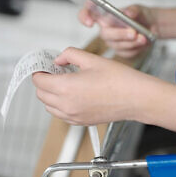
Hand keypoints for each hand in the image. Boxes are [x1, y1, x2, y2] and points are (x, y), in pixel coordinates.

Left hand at [32, 47, 153, 124]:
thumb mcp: (91, 59)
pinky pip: (61, 114)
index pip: (39, 81)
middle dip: (44, 82)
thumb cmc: (119, 80)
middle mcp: (66, 105)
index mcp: (66, 87)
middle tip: (55, 72)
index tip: (44, 66)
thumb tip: (59, 59)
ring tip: (64, 82)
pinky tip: (72, 94)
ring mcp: (73, 116)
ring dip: (50, 94)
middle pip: (41, 94)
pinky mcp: (81, 122)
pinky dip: (60, 105)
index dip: (39, 71)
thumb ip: (69, 55)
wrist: (136, 98)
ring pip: (49, 106)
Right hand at [78, 2, 157, 57]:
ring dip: (132, 42)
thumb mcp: (139, 9)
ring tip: (143, 37)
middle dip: (120, 34)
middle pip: (105, 34)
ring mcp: (113, 42)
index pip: (87, 13)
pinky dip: (136, 48)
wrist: (153, 26)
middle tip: (133, 32)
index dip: (84, 17)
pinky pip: (126, 53)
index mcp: (105, 15)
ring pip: (117, 45)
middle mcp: (106, 29)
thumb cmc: (141, 15)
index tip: (90, 23)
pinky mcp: (121, 51)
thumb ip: (133, 10)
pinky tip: (143, 42)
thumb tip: (128, 13)